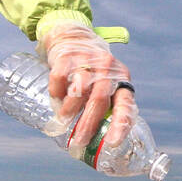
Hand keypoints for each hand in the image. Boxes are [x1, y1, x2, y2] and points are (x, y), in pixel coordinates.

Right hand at [37, 22, 137, 151]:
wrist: (73, 37)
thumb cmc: (93, 71)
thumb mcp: (108, 83)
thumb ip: (108, 106)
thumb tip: (101, 143)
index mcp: (122, 79)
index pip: (124, 104)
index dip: (120, 125)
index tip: (112, 143)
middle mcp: (107, 69)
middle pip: (98, 101)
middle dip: (87, 124)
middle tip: (79, 142)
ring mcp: (87, 61)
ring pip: (78, 91)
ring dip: (69, 111)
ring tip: (63, 122)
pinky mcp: (66, 56)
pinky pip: (59, 79)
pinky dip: (56, 94)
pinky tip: (56, 100)